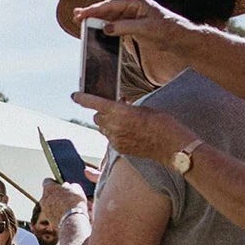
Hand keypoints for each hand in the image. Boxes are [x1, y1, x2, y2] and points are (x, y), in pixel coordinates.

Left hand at [39, 179, 89, 227]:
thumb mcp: (76, 188)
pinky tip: (67, 214)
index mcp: (48, 188)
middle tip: (67, 196)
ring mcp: (45, 210)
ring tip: (69, 206)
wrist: (71, 220)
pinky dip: (58, 213)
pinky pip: (53, 213)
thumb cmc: (74, 202)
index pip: (47, 181)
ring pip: (50, 204)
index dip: (55, 182)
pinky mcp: (48, 219)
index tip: (61, 185)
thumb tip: (68, 187)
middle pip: (49, 194)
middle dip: (56, 194)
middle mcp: (43, 198)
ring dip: (57, 204)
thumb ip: (70, 186)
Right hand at [72, 0, 190, 51]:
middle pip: (108, 9)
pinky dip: (103, 29)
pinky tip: (94, 32)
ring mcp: (131, 17)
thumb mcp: (146, 29)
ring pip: (109, 18)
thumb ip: (125, 28)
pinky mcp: (130, 28)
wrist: (179, 39)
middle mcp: (132, 8)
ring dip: (95, 21)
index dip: (96, 9)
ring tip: (81, 23)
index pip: (112, 4)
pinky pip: (113, 27)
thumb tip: (105, 28)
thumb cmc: (167, 30)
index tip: (83, 13)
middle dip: (92, 13)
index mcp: (137, 2)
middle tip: (76, 16)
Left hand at [72, 93, 192, 163]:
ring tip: (127, 122)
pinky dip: (116, 134)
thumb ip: (126, 107)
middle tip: (118, 110)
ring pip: (103, 129)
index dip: (83, 99)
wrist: (170, 145)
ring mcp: (115, 139)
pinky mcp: (119, 149)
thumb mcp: (143, 108)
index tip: (74, 95)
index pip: (95, 103)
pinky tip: (130, 133)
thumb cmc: (161, 123)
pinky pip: (111, 139)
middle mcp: (113, 126)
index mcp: (119, 112)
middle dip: (103, 113)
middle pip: (97, 117)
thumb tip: (120, 106)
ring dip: (110, 124)